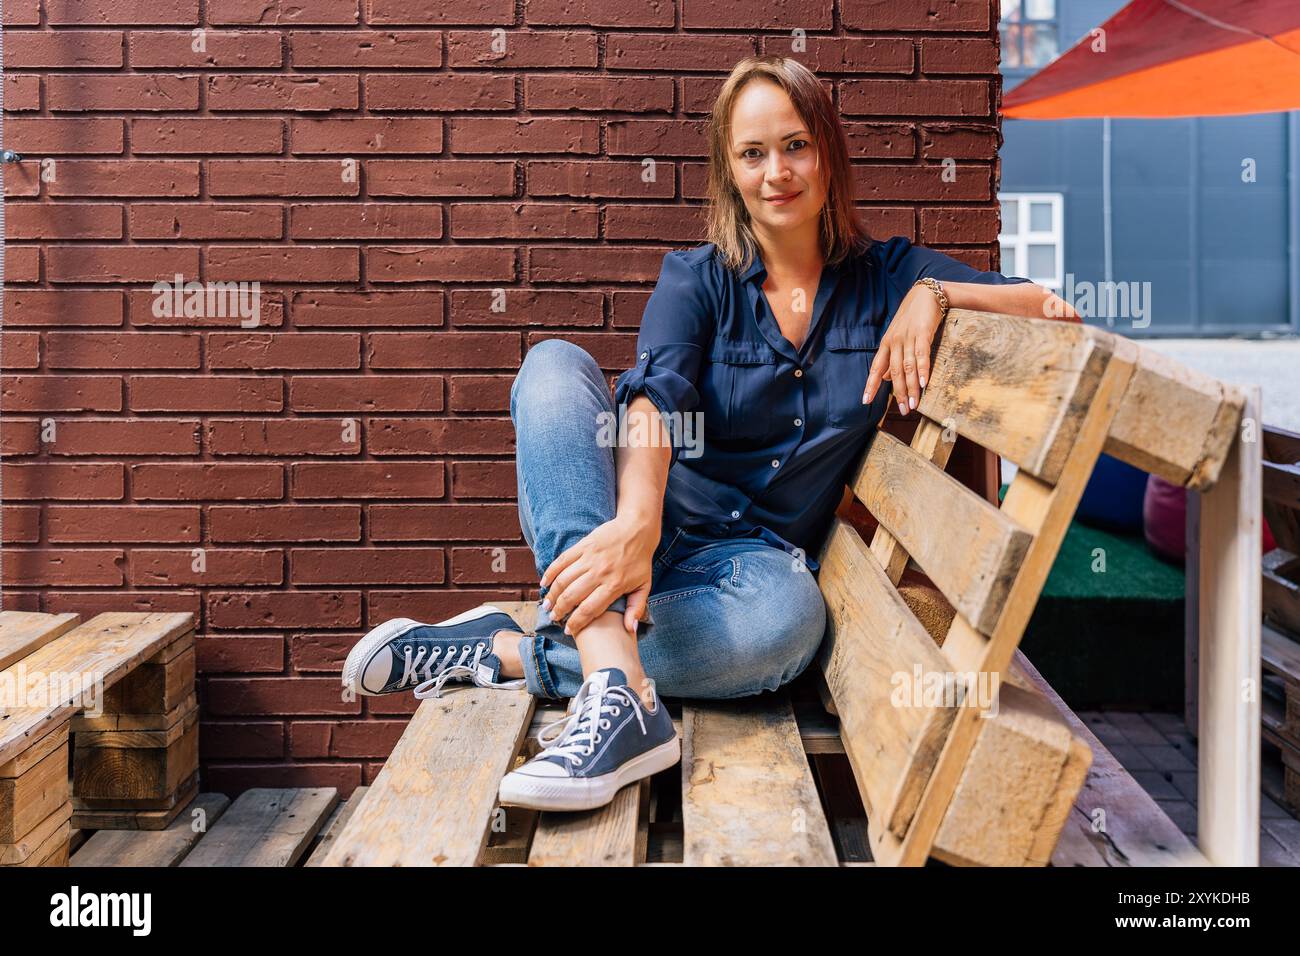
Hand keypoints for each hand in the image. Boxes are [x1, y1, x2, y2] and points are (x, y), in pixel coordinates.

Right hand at [539, 516, 658, 637]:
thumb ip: (636, 609)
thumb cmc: (640, 561)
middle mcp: (600, 573)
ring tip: (546, 605)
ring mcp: (590, 558)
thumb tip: (630, 630)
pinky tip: (544, 583)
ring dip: (552, 594)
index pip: (589, 610)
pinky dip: (550, 572)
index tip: (568, 630)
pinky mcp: (583, 546)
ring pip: (564, 580)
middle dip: (559, 610)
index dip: (576, 622)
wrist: (638, 529)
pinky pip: (562, 560)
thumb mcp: (644, 586)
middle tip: (553, 617)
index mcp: (614, 586)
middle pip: (572, 596)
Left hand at [863, 283, 943, 415]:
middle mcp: (894, 342)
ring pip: (908, 367)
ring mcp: (908, 338)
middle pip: (894, 372)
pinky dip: (922, 370)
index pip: (876, 368)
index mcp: (886, 344)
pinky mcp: (923, 333)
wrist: (925, 294)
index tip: (865, 401)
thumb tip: (887, 379)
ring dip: (911, 387)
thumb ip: (892, 359)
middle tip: (903, 410)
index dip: (871, 385)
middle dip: (898, 393)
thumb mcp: (898, 338)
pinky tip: (924, 384)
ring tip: (914, 404)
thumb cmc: (912, 318)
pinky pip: (922, 354)